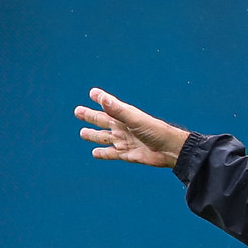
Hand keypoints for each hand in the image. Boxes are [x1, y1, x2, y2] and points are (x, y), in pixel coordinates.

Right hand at [75, 88, 189, 167]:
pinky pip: (111, 153)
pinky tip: (94, 153)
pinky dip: (102, 153)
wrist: (169, 150)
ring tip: (82, 133)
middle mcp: (122, 126)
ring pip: (103, 137)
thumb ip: (117, 110)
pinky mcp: (126, 154)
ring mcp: (123, 140)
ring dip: (93, 135)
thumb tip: (102, 98)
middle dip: (89, 116)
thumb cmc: (155, 131)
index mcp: (124, 115)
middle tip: (78, 111)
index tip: (92, 92)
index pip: (108, 104)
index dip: (100, 98)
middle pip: (101, 120)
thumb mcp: (134, 119)